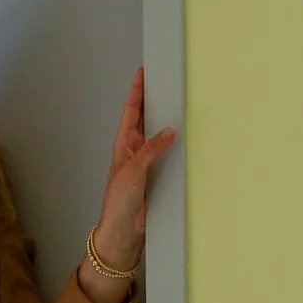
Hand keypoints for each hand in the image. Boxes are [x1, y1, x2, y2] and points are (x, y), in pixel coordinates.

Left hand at [94, 67, 177, 268]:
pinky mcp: (155, 175)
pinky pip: (166, 153)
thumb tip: (170, 130)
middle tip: (162, 80)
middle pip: (144, 119)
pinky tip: (183, 136)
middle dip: (152, 100)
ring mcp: (144, 162)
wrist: (122, 230)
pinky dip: (174, 143)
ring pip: (156, 135)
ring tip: (175, 101)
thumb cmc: (118, 202)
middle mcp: (133, 150)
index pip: (130, 111)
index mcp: (122, 144)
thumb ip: (152, 148)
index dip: (136, 91)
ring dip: (164, 121)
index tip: (142, 72)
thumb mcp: (134, 169)